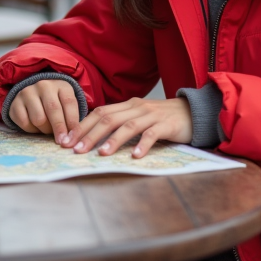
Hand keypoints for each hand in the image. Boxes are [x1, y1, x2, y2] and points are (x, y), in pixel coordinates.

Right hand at [7, 79, 81, 142]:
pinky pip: (24, 123)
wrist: (33, 93)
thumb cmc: (56, 102)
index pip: (69, 103)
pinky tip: (36, 127)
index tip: (74, 136)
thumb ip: (71, 117)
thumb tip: (73, 137)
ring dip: (45, 130)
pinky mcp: (15, 103)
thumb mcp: (66, 104)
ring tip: (48, 130)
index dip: (72, 121)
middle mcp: (43, 86)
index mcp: (60, 85)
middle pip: (53, 110)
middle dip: (59, 128)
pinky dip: (32, 130)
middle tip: (62, 141)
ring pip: (39, 119)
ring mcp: (28, 93)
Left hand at [64, 97, 192, 158]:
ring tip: (101, 154)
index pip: (99, 112)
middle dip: (90, 134)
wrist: (193, 111)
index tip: (66, 140)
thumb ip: (121, 122)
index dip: (82, 126)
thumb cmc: (162, 118)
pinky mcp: (166, 124)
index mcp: (127, 105)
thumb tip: (94, 135)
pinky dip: (142, 144)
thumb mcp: (139, 116)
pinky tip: (135, 156)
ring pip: (128, 125)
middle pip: (109, 118)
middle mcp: (137, 107)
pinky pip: (152, 134)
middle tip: (76, 150)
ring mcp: (152, 115)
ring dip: (113, 140)